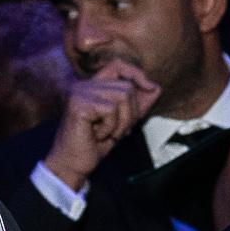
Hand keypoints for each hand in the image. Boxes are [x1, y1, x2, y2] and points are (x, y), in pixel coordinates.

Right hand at [45, 58, 158, 189]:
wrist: (74, 164)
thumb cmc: (95, 144)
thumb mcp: (123, 121)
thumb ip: (137, 104)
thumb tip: (155, 87)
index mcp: (93, 86)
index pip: (118, 65)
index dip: (136, 74)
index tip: (151, 88)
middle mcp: (84, 85)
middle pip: (126, 87)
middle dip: (130, 113)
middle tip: (115, 130)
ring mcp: (79, 93)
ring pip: (122, 97)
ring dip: (121, 122)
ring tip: (106, 133)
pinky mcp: (78, 104)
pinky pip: (111, 110)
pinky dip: (110, 127)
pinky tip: (97, 135)